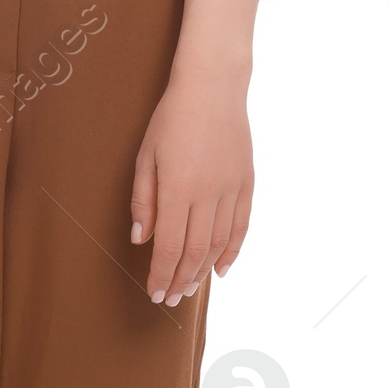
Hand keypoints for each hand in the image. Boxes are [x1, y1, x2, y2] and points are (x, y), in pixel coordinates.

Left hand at [130, 73, 253, 304]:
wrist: (213, 87)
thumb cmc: (171, 119)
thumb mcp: (146, 156)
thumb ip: (144, 200)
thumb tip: (141, 239)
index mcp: (178, 188)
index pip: (168, 246)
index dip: (161, 275)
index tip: (155, 294)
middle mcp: (207, 194)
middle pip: (194, 251)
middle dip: (180, 280)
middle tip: (171, 299)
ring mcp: (230, 189)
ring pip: (219, 244)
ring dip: (203, 271)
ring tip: (191, 288)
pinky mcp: (247, 183)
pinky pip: (241, 226)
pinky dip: (232, 252)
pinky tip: (221, 270)